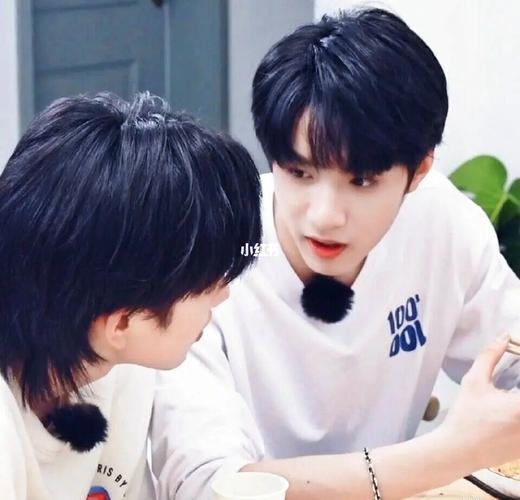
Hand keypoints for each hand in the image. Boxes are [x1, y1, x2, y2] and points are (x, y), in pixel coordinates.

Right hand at [438, 334, 519, 469]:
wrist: (459, 451)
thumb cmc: (466, 416)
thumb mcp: (475, 381)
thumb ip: (491, 355)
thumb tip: (503, 336)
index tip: (514, 349)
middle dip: (519, 378)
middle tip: (512, 368)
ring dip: (518, 393)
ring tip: (508, 392)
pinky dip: (517, 409)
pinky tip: (507, 408)